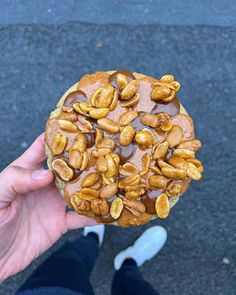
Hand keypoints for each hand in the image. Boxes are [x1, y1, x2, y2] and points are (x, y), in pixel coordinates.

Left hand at [0, 133, 95, 280]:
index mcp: (26, 171)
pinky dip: (95, 214)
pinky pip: (81, 217)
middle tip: (103, 149)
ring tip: (111, 175)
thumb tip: (47, 174)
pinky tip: (108, 209)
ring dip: (94, 185)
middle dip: (84, 158)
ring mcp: (53, 203)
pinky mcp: (60, 222)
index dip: (57, 135)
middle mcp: (44, 184)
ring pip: (79, 190)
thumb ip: (18, 180)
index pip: (42, 148)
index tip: (75, 124)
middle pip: (67, 167)